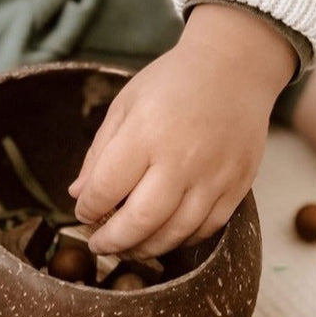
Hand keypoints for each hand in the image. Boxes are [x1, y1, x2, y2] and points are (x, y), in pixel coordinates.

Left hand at [69, 4, 296, 258]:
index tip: (83, 214)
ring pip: (175, 233)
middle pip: (140, 221)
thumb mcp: (124, 105)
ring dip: (145, 249)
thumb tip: (77, 194)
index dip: (88, 209)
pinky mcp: (238, 184)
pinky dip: (181, 240)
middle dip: (112, 242)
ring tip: (127, 247)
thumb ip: (99, 153)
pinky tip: (164, 236)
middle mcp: (181, 159)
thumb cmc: (171, 82)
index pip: (106, 188)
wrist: (233, 67)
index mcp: (144, 134)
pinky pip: (209, 228)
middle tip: (98, 244)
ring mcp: (214, 175)